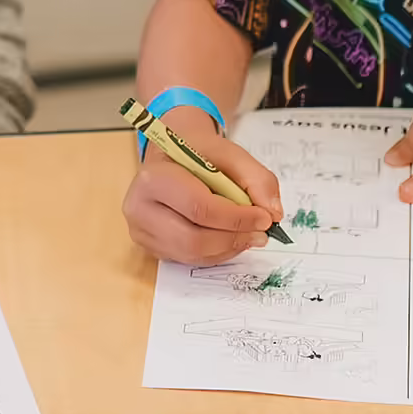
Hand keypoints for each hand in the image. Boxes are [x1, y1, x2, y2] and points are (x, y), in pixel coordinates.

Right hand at [121, 111, 280, 264]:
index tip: (265, 218)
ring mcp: (141, 231)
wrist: (171, 155)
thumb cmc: (197, 154)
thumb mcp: (230, 153)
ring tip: (248, 235)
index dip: (236, 218)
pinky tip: (229, 238)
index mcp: (153, 178)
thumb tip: (273, 214)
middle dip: (234, 238)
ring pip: (192, 254)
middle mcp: (139, 208)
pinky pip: (189, 260)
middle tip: (261, 233)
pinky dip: (216, 253)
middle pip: (192, 239)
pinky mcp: (150, 246)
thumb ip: (257, 179)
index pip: (199, 208)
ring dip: (228, 248)